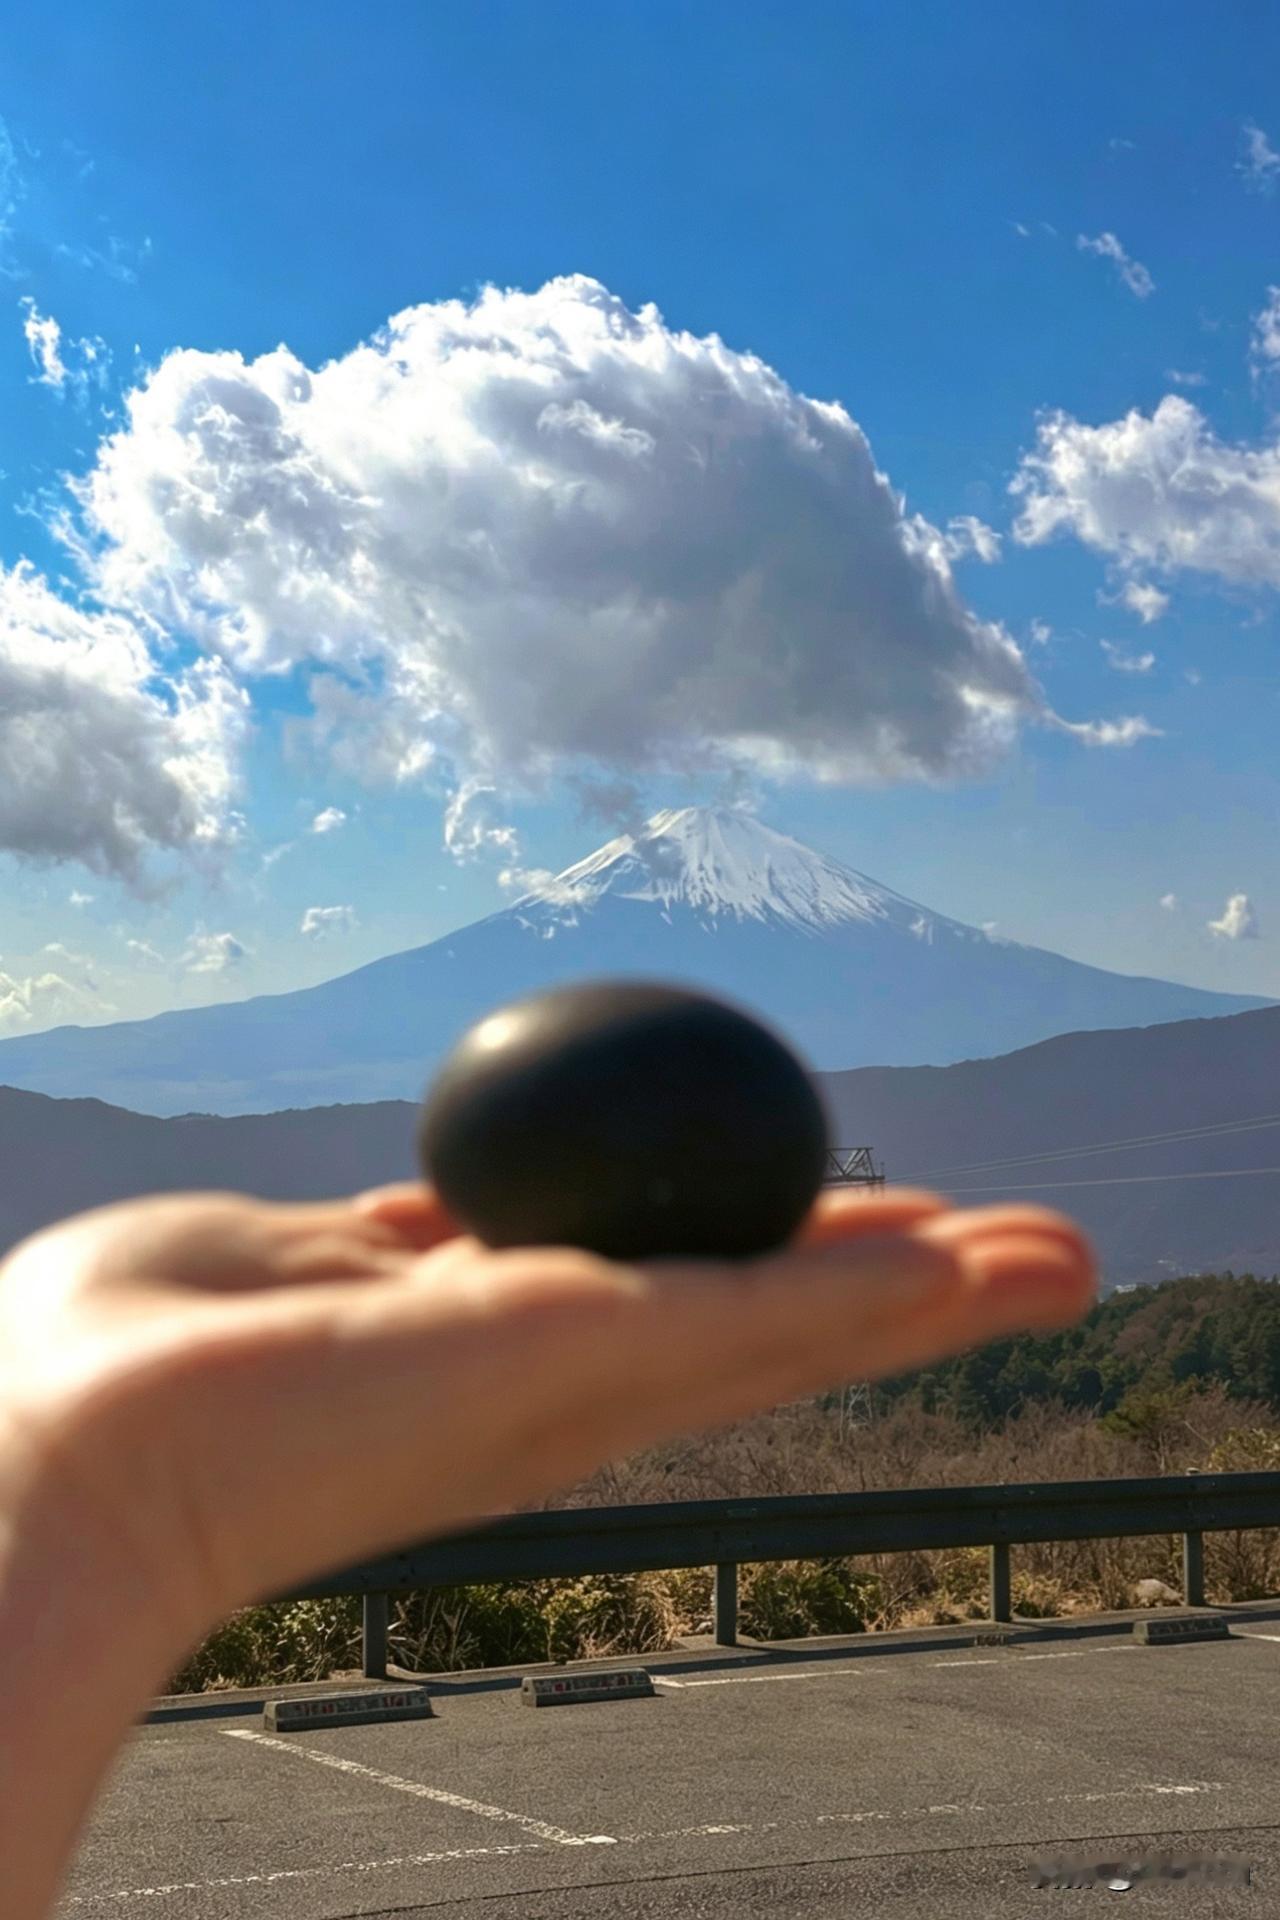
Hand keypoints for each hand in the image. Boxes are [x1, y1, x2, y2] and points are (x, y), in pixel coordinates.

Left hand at [0, 1181, 1094, 1659]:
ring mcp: (586, 1378)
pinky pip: (758, 1313)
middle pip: (763, 1316)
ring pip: (794, 1319)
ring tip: (1059, 1258)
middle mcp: (568, 1379)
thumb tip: (432, 1220)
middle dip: (894, 1285)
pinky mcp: (585, 1363)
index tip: (865, 1217)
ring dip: (930, 1289)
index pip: (672, 1290)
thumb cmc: (137, 1358)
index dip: (777, 1257)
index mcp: (496, 1346)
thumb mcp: (298, 1256)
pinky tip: (969, 1266)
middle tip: (1030, 1252)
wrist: (74, 1448)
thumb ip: (389, 1238)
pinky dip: (868, 1291)